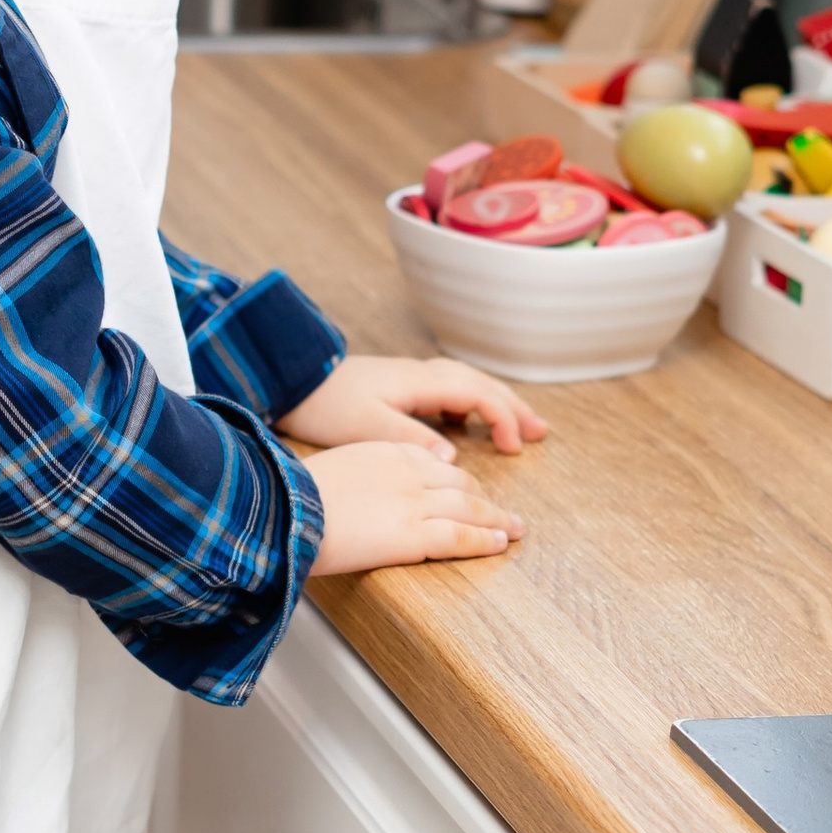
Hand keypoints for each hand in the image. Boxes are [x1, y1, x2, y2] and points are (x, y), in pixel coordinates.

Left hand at [277, 351, 545, 460]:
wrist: (291, 380)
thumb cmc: (325, 405)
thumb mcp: (366, 427)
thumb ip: (410, 440)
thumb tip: (452, 457)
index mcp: (419, 383)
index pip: (478, 394)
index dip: (503, 419)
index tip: (515, 448)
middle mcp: (420, 375)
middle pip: (480, 385)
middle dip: (513, 407)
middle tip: (540, 433)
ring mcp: (410, 378)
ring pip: (466, 385)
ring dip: (494, 404)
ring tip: (515, 429)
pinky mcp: (399, 387)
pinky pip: (447, 391)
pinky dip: (467, 405)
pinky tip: (464, 426)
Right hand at [305, 440, 523, 576]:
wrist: (282, 509)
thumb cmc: (289, 497)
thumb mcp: (326, 472)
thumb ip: (350, 481)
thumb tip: (345, 500)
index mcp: (384, 452)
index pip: (433, 462)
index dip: (455, 479)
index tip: (465, 489)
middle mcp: (406, 472)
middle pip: (459, 483)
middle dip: (482, 497)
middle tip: (500, 510)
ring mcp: (413, 502)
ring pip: (469, 507)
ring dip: (496, 518)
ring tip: (514, 528)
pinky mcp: (413, 534)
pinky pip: (461, 536)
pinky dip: (485, 539)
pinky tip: (500, 543)